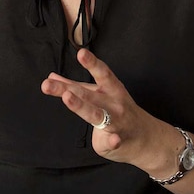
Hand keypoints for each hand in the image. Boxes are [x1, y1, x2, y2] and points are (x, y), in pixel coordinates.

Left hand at [40, 48, 158, 164]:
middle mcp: (113, 102)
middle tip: (47, 84)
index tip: (81, 52)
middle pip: (87, 94)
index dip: (91, 62)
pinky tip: (114, 140)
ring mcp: (116, 121)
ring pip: (97, 114)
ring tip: (68, 98)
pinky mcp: (118, 141)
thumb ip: (75, 88)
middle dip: (66, 89)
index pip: (99, 73)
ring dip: (82, 106)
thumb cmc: (117, 113)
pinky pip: (114, 141)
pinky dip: (114, 141)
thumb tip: (51, 78)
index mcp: (110, 88)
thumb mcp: (99, 96)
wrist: (146, 138)